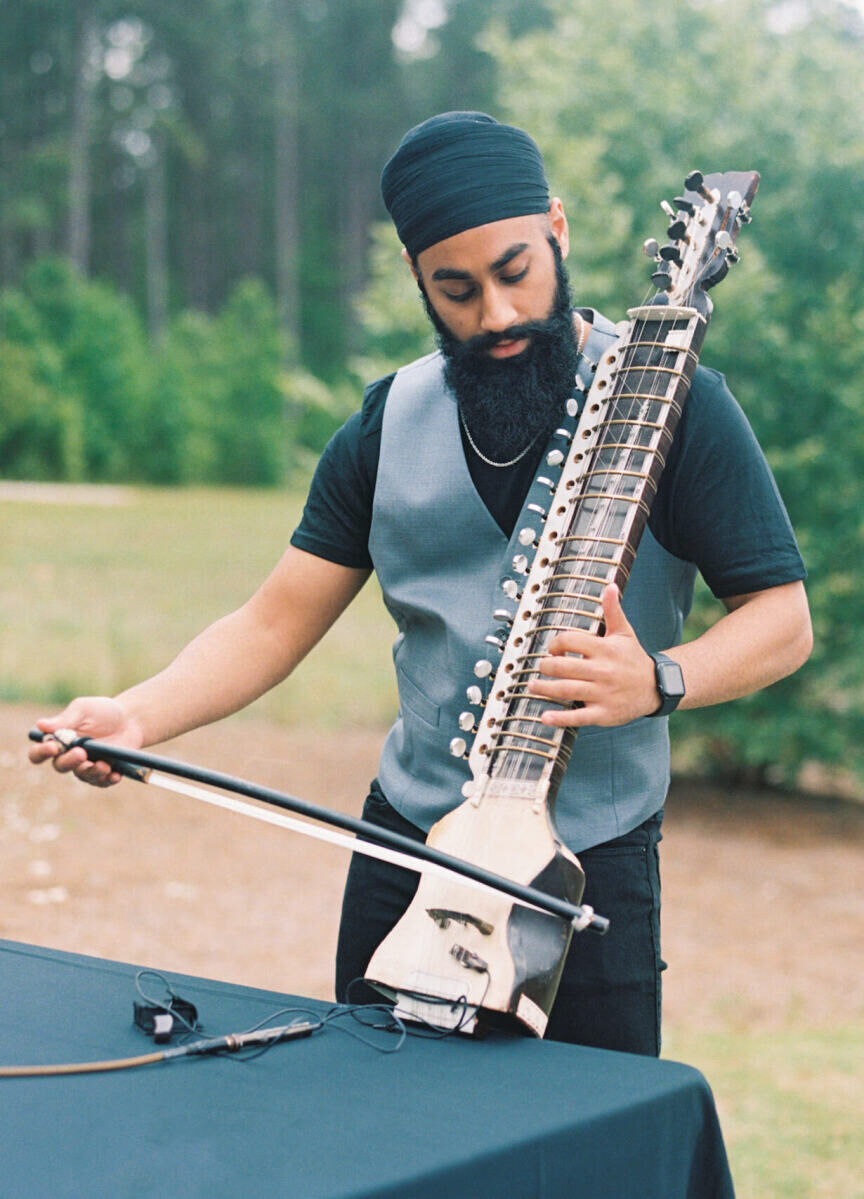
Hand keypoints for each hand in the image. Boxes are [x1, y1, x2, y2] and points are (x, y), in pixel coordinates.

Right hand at [28, 697, 143, 786]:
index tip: (53, 747)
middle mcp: (69, 756)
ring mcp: (86, 765)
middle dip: (69, 761)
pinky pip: (101, 782)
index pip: (38, 753)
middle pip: (60, 766)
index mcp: (58, 740)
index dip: (41, 752)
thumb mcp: (84, 710)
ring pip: (82, 776)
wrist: (131, 719)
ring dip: (91, 772)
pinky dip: (107, 779)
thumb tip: (40, 725)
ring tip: (104, 764)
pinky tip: (116, 774)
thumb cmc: (103, 711)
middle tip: (81, 753)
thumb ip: (65, 719)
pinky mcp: (103, 772)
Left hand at [528, 585, 658, 727]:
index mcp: (605, 649)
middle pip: (564, 667)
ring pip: (566, 691)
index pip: (571, 641)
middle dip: (546, 666)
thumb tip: (609, 587)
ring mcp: (603, 694)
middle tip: (540, 667)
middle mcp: (603, 671)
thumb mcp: (624, 633)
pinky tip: (544, 717)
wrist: (655, 687)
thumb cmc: (633, 658)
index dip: (555, 644)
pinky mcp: (604, 714)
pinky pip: (578, 717)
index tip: (552, 649)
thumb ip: (613, 610)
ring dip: (544, 689)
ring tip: (532, 686)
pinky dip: (559, 718)